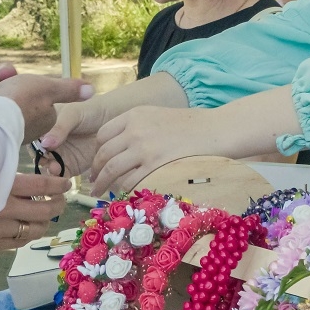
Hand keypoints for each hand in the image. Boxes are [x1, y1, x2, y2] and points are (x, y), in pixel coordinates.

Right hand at [0, 73, 93, 142]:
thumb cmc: (20, 101)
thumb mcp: (48, 88)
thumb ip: (68, 89)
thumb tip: (91, 90)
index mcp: (41, 116)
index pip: (26, 92)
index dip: (13, 79)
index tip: (5, 74)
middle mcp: (25, 126)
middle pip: (8, 97)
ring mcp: (5, 132)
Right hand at [0, 171, 67, 250]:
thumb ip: (3, 168)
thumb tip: (23, 164)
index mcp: (2, 187)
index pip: (42, 187)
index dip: (58, 185)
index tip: (66, 183)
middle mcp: (4, 210)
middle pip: (44, 210)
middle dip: (57, 204)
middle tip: (60, 199)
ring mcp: (0, 230)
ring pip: (36, 230)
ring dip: (46, 222)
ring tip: (47, 215)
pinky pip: (20, 242)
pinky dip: (29, 234)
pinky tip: (29, 228)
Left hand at [91, 105, 214, 194]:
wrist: (215, 130)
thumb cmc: (191, 124)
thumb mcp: (158, 115)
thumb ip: (137, 126)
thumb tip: (121, 146)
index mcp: (134, 115)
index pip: (103, 134)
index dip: (96, 150)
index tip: (97, 161)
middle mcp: (134, 130)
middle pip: (104, 153)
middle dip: (95, 170)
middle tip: (94, 180)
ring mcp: (144, 148)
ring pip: (112, 169)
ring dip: (102, 183)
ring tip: (99, 191)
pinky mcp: (155, 166)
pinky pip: (130, 181)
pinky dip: (122, 190)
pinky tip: (122, 195)